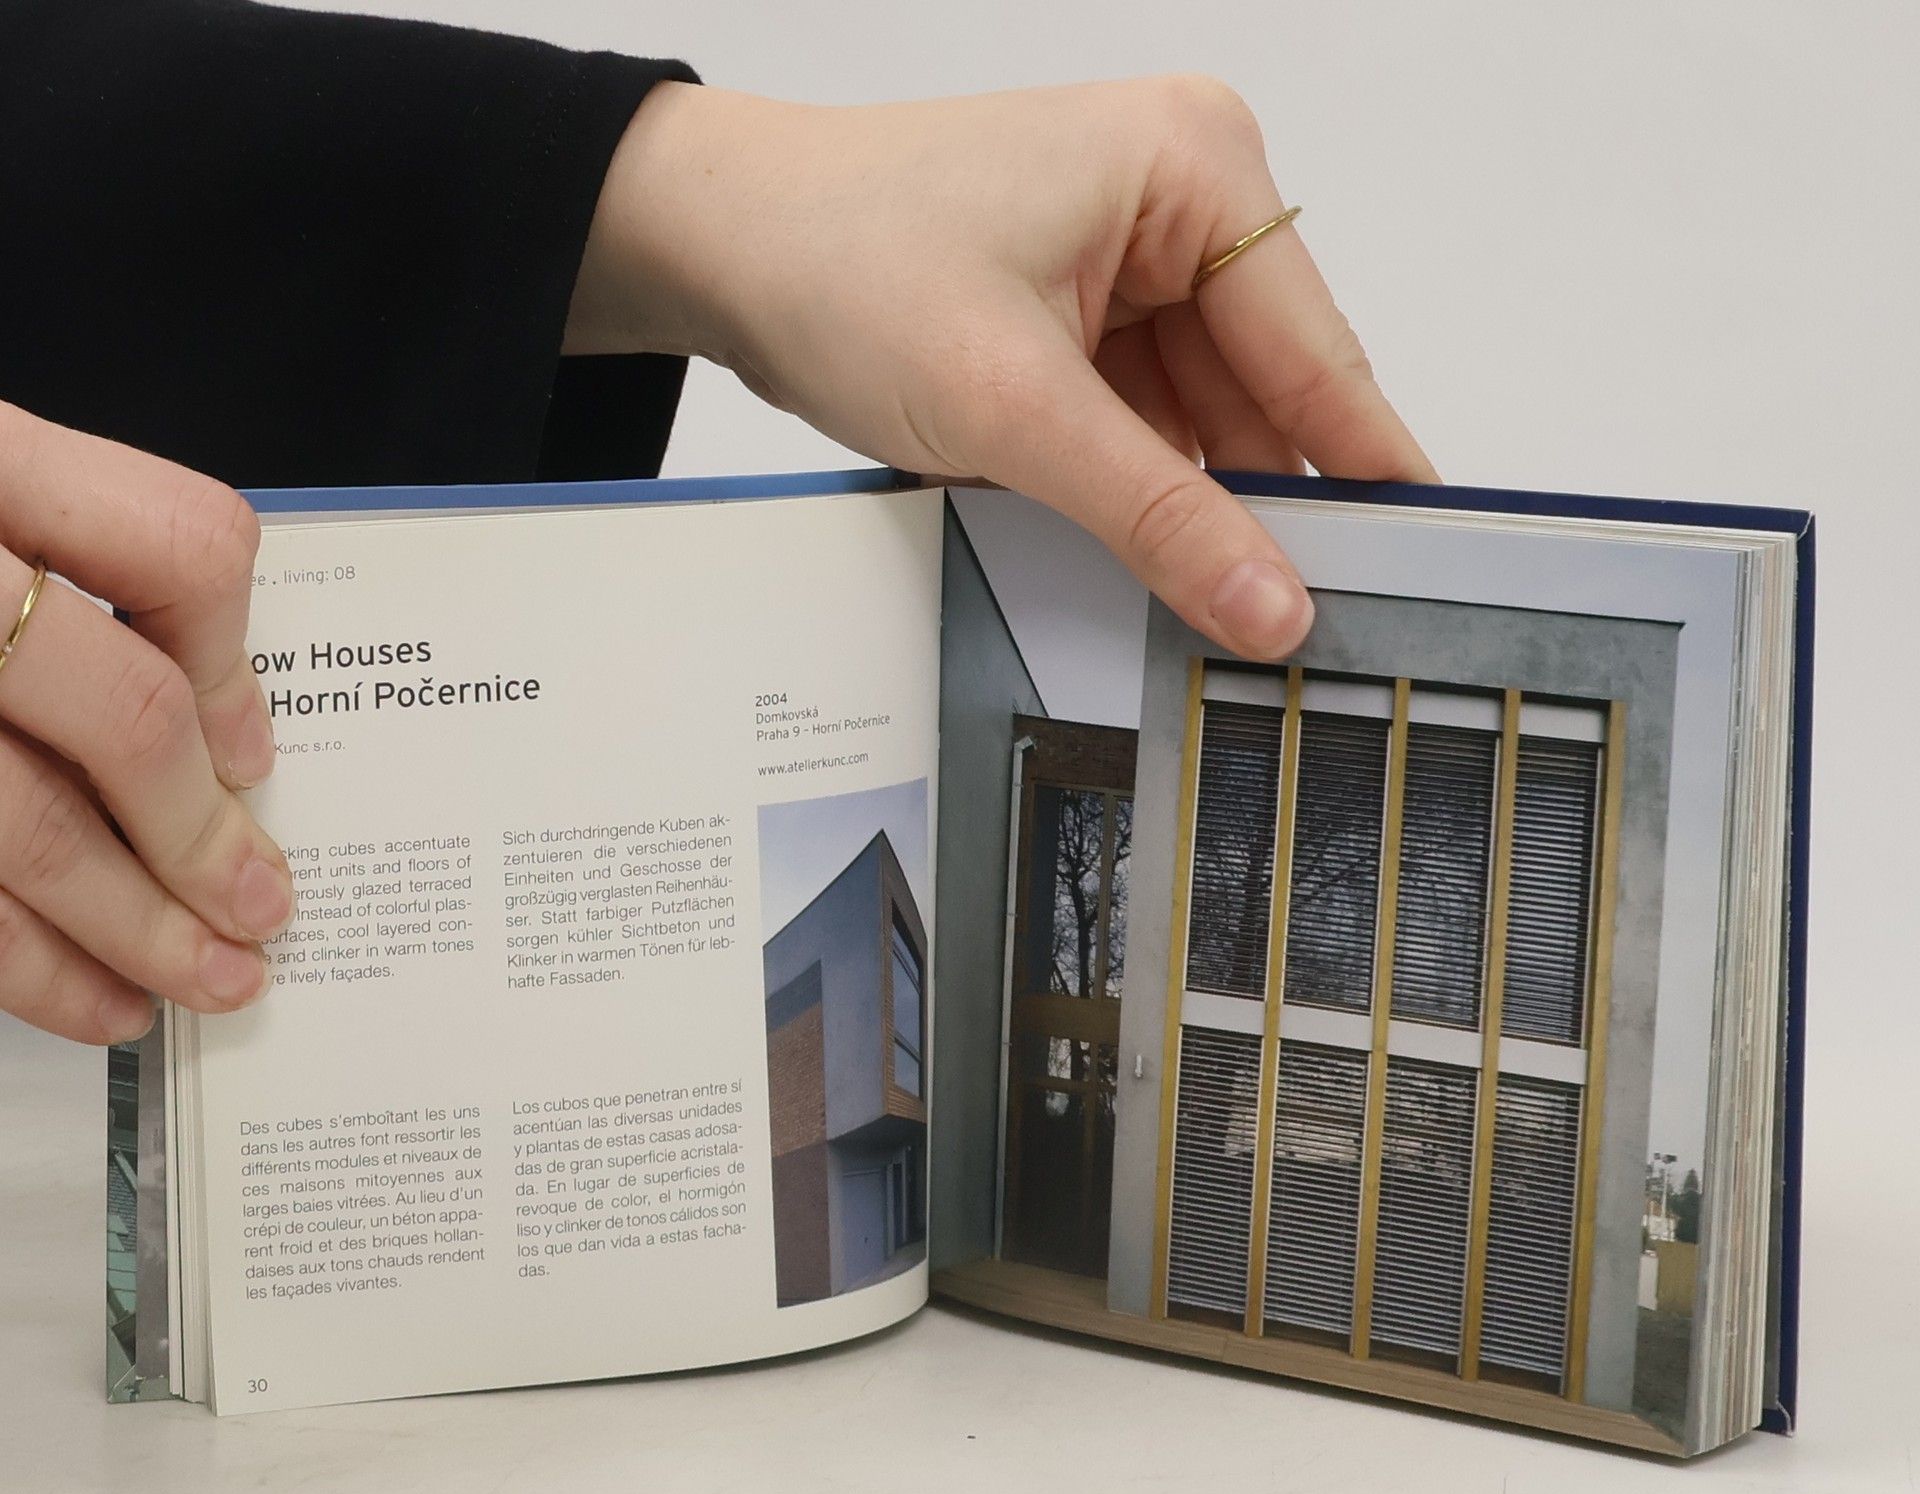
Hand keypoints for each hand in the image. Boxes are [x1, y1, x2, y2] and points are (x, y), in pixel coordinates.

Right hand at [0, 405, 290, 1043]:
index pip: (178, 547)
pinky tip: (82, 996)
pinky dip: (25, 967)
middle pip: (128, 719)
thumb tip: (218, 727)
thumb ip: (74, 563)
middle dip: (207, 842)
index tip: (250, 756)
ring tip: (202, 982)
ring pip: (34, 834)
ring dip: (139, 931)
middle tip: (260, 912)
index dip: (237, 666)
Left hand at [572, 76, 1436, 659]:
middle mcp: (1181, 197)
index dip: (1361, 472)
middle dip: (1267, 503)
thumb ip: (1156, 513)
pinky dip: (1141, 487)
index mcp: (1195, 165)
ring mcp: (1133, 257)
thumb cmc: (841, 261)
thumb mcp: (1016, 408)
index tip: (1417, 568)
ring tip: (1216, 604)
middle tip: (1303, 626)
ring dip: (1195, 504)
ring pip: (1207, 417)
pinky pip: (1148, 420)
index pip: (1315, 348)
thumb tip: (1269, 601)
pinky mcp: (1085, 312)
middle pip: (1268, 388)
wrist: (719, 245)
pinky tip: (1147, 552)